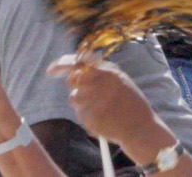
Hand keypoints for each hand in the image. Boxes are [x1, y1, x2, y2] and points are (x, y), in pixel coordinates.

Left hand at [47, 55, 171, 160]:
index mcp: (109, 73)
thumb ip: (100, 73)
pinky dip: (86, 113)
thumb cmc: (132, 104)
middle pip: (72, 79)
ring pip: (73, 97)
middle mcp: (99, 85)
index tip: (51, 69)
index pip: (79, 62)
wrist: (140, 129)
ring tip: (98, 105)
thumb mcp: (121, 81)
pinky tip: (101, 117)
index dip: (63, 64)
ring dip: (80, 100)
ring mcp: (93, 103)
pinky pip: (80, 112)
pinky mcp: (89, 118)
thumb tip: (77, 70)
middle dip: (73, 83)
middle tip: (82, 88)